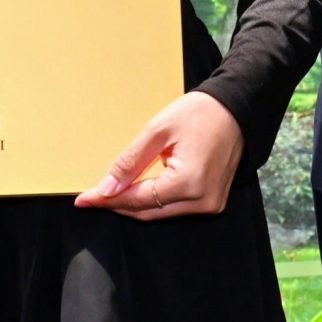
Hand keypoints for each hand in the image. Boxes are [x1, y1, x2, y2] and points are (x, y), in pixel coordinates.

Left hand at [74, 91, 244, 220]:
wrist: (238, 108)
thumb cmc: (201, 112)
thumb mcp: (158, 130)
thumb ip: (130, 162)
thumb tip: (106, 189)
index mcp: (189, 183)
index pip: (138, 200)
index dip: (108, 200)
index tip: (83, 200)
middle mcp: (202, 201)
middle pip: (148, 212)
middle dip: (119, 204)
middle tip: (93, 196)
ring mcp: (210, 204)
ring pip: (160, 213)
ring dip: (136, 203)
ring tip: (112, 191)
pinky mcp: (213, 202)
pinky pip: (175, 207)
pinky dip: (155, 200)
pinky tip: (138, 189)